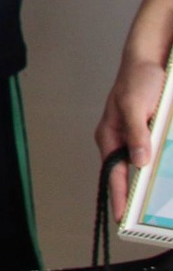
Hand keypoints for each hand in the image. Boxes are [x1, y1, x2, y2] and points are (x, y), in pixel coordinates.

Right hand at [98, 49, 166, 212]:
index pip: (113, 172)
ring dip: (152, 179)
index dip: (118, 196)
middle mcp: (121, 140)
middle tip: (145, 215)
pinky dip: (162, 164)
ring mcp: (136, 137)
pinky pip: (156, 153)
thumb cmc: (137, 79)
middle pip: (128, 173)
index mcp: (110, 135)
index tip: (122, 217)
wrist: (151, 60)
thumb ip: (136, 133)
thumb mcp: (135, 106)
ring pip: (144, 165)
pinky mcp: (150, 134)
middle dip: (136, 193)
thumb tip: (139, 162)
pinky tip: (170, 172)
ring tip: (160, 199)